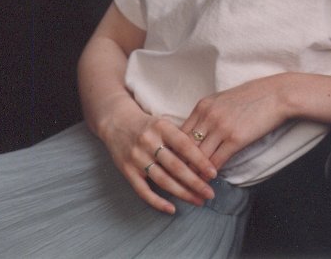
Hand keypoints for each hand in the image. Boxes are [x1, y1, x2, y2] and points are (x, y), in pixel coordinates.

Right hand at [99, 95, 217, 213]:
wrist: (117, 122)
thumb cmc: (148, 125)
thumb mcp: (164, 124)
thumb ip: (180, 139)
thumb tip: (204, 160)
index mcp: (161, 127)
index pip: (184, 146)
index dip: (200, 160)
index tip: (213, 174)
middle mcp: (149, 142)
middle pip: (175, 166)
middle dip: (195, 182)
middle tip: (209, 193)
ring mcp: (137, 157)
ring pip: (163, 180)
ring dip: (182, 193)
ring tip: (198, 201)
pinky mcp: (127, 171)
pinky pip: (144, 190)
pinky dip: (158, 202)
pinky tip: (172, 209)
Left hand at [180, 75, 289, 170]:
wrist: (277, 95)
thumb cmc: (252, 97)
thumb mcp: (223, 100)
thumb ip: (208, 114)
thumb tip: (197, 131)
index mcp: (203, 105)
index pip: (179, 133)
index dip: (175, 151)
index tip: (174, 163)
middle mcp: (208, 116)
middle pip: (185, 147)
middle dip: (180, 165)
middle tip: (177, 179)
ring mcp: (221, 127)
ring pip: (198, 157)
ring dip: (194, 173)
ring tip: (191, 186)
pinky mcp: (235, 139)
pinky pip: (216, 161)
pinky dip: (210, 173)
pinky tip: (209, 180)